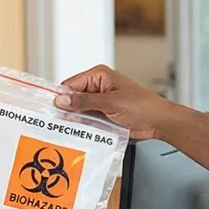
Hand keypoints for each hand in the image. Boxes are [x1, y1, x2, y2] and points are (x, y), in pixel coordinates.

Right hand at [55, 65, 176, 140]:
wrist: (158, 122)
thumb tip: (62, 99)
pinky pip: (87, 120)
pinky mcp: (103, 114)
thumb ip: (85, 101)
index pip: (70, 84)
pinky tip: (78, 133)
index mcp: (99, 75)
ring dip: (75, 120)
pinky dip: (83, 126)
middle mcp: (97, 86)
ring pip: (78, 110)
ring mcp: (100, 101)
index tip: (50, 109)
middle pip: (72, 98)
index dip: (60, 96)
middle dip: (66, 110)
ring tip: (66, 129)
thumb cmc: (142, 106)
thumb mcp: (110, 103)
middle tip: (56, 122)